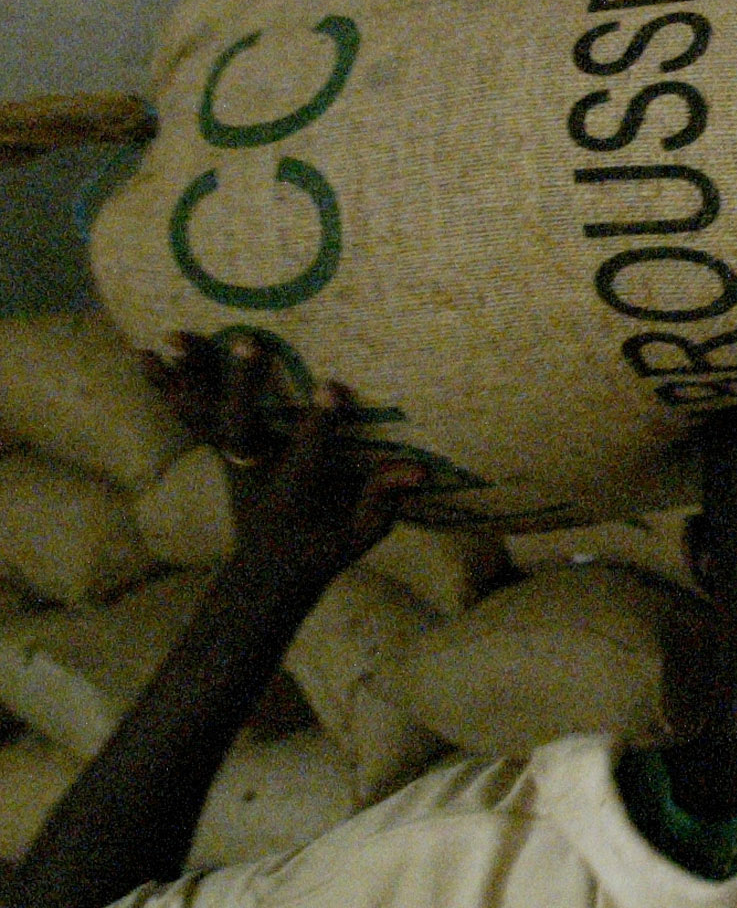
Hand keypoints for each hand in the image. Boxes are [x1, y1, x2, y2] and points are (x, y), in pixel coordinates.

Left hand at [140, 333, 424, 590]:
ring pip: (204, 419)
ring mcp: (230, 461)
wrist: (268, 570)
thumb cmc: (325, 546)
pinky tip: (144, 354)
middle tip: (248, 341)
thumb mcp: (362, 533)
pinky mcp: (219, 450)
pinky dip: (164, 387)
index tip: (334, 387)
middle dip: (242, 387)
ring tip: (172, 337)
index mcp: (293, 496)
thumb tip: (421, 471)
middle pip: (240, 432)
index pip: (306, 458)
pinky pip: (188, 416)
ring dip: (188, 379)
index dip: (319, 425)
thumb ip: (383, 500)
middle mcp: (254, 475)